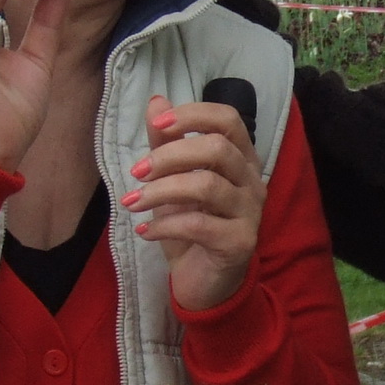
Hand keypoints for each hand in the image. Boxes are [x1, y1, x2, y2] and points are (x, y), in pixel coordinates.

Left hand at [123, 94, 264, 310]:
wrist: (204, 282)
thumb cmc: (190, 226)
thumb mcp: (172, 180)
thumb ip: (165, 143)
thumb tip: (156, 102)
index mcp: (240, 158)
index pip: (229, 119)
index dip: (194, 114)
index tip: (160, 125)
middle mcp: (252, 181)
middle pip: (218, 149)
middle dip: (170, 155)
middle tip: (137, 171)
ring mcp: (250, 213)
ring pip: (208, 186)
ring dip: (162, 191)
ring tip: (132, 202)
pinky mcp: (240, 243)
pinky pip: (201, 225)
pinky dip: (165, 225)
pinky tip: (145, 231)